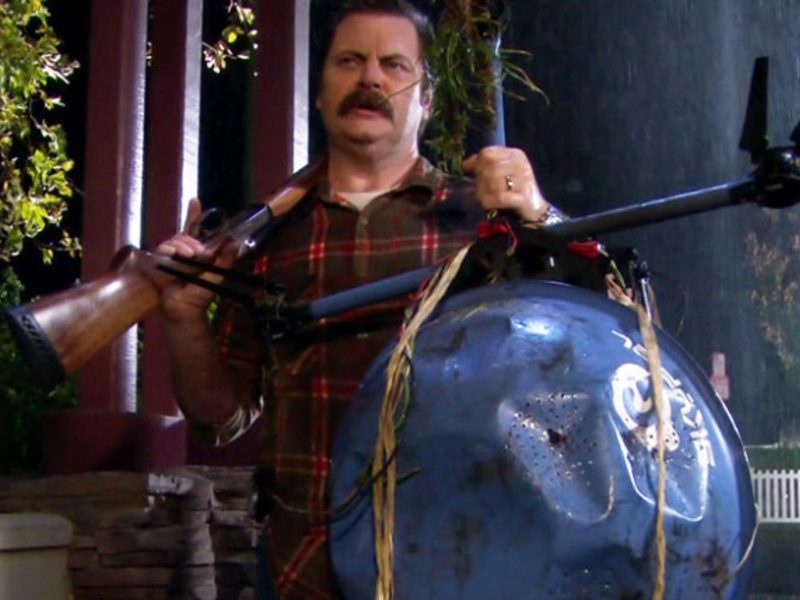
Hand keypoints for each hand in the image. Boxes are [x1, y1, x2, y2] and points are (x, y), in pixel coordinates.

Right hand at [156, 198, 236, 322]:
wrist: (184, 310)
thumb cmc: (200, 294)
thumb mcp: (217, 275)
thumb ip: (225, 259)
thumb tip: (235, 242)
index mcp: (196, 252)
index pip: (193, 229)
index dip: (193, 214)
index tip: (195, 200)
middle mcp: (181, 252)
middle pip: (184, 234)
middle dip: (192, 240)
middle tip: (199, 253)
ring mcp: (169, 257)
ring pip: (174, 240)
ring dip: (183, 246)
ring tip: (189, 258)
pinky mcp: (158, 263)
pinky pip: (162, 249)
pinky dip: (168, 250)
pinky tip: (172, 255)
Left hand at [462, 146, 549, 221]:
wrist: (534, 209)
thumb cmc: (512, 190)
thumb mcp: (500, 173)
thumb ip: (483, 165)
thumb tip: (464, 164)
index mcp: (515, 154)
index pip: (487, 153)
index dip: (477, 165)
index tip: (476, 175)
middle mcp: (520, 164)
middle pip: (489, 167)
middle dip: (480, 180)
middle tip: (481, 189)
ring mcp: (524, 180)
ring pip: (493, 180)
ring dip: (483, 191)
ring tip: (484, 197)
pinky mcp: (523, 197)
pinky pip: (499, 197)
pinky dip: (489, 201)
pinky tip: (487, 204)